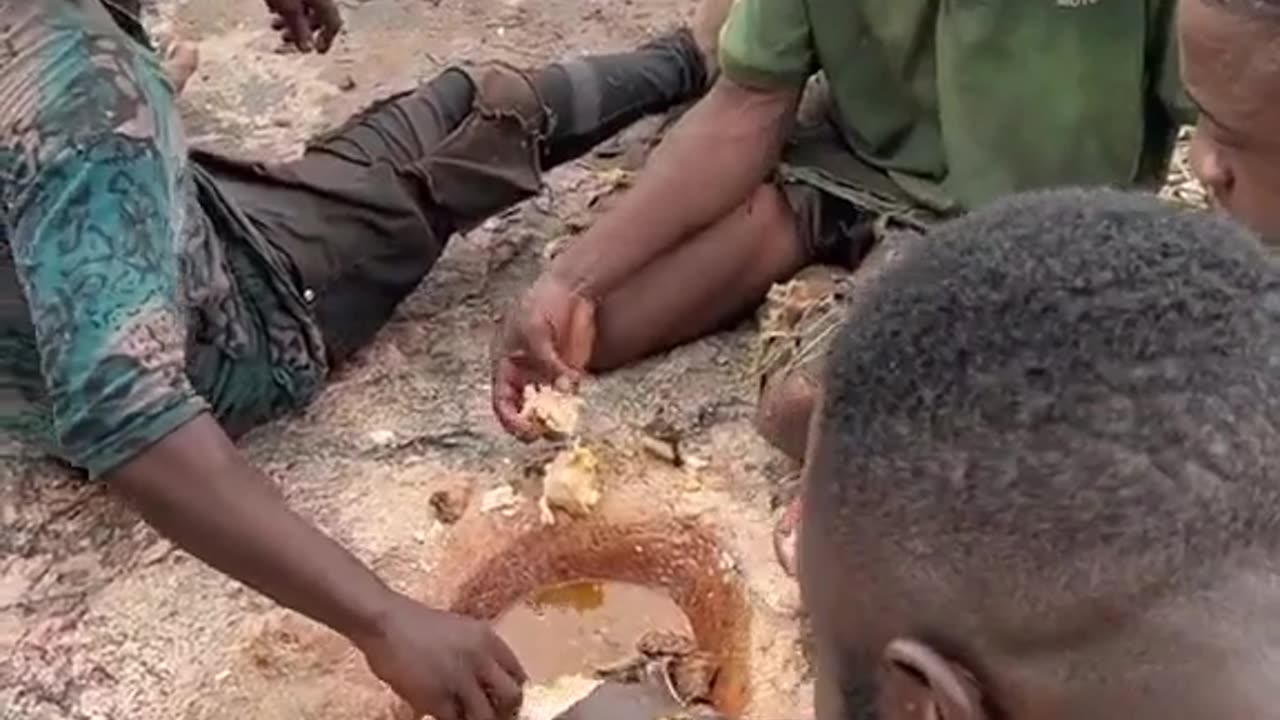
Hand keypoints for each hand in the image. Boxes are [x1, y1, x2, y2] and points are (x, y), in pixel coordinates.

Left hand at [263, 0, 342, 52]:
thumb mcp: (290, 9)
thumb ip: (299, 29)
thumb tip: (307, 50)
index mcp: (324, 1)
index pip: (334, 24)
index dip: (327, 40)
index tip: (318, 50)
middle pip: (317, 16)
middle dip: (301, 30)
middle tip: (286, 39)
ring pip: (304, 7)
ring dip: (291, 20)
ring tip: (275, 25)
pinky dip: (287, 7)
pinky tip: (274, 8)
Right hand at [357, 594, 525, 719]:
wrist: (385, 623)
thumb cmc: (417, 624)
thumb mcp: (460, 629)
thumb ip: (478, 651)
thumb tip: (488, 678)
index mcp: (488, 638)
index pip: (518, 672)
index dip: (513, 689)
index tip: (504, 699)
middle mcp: (480, 659)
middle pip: (511, 696)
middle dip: (504, 710)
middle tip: (490, 713)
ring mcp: (460, 680)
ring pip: (485, 716)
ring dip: (478, 719)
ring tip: (465, 716)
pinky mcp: (437, 698)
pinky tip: (443, 714)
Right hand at [491, 276, 596, 439]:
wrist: (571, 288)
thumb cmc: (542, 303)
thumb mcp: (536, 331)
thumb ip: (549, 361)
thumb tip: (567, 388)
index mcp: (505, 367)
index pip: (502, 403)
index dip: (512, 421)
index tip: (528, 431)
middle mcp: (524, 377)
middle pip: (525, 412)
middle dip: (536, 426)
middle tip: (552, 433)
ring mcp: (547, 377)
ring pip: (549, 408)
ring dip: (557, 418)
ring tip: (568, 422)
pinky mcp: (568, 374)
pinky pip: (569, 396)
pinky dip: (574, 403)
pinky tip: (580, 402)